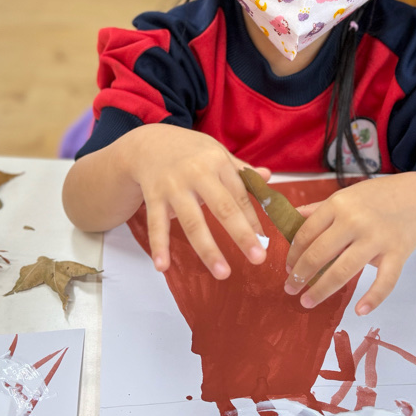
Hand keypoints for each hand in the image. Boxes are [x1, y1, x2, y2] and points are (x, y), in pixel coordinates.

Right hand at [123, 124, 269, 278]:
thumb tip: (268, 177)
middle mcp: (197, 173)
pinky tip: (163, 267)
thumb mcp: (215, 152)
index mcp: (217, 162)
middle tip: (258, 258)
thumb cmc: (189, 152)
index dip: (252, 220)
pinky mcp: (154, 197)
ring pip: (193, 222)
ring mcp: (174, 186)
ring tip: (222, 273)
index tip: (264, 243)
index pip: (239, 196)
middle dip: (241, 235)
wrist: (147, 143)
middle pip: (223, 208)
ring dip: (208, 250)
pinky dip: (158, 246)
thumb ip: (240, 169)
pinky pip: (157, 225)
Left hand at [284, 174, 415, 314]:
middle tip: (290, 289)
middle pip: (319, 255)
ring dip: (321, 290)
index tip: (288, 268)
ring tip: (307, 301)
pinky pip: (385, 281)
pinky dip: (373, 298)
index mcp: (338, 205)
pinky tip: (359, 311)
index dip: (293, 255)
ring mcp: (377, 239)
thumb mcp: (345, 196)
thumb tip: (291, 219)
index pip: (306, 234)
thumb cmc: (378, 197)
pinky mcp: (398, 253)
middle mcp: (355, 222)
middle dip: (300, 276)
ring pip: (343, 271)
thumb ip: (318, 210)